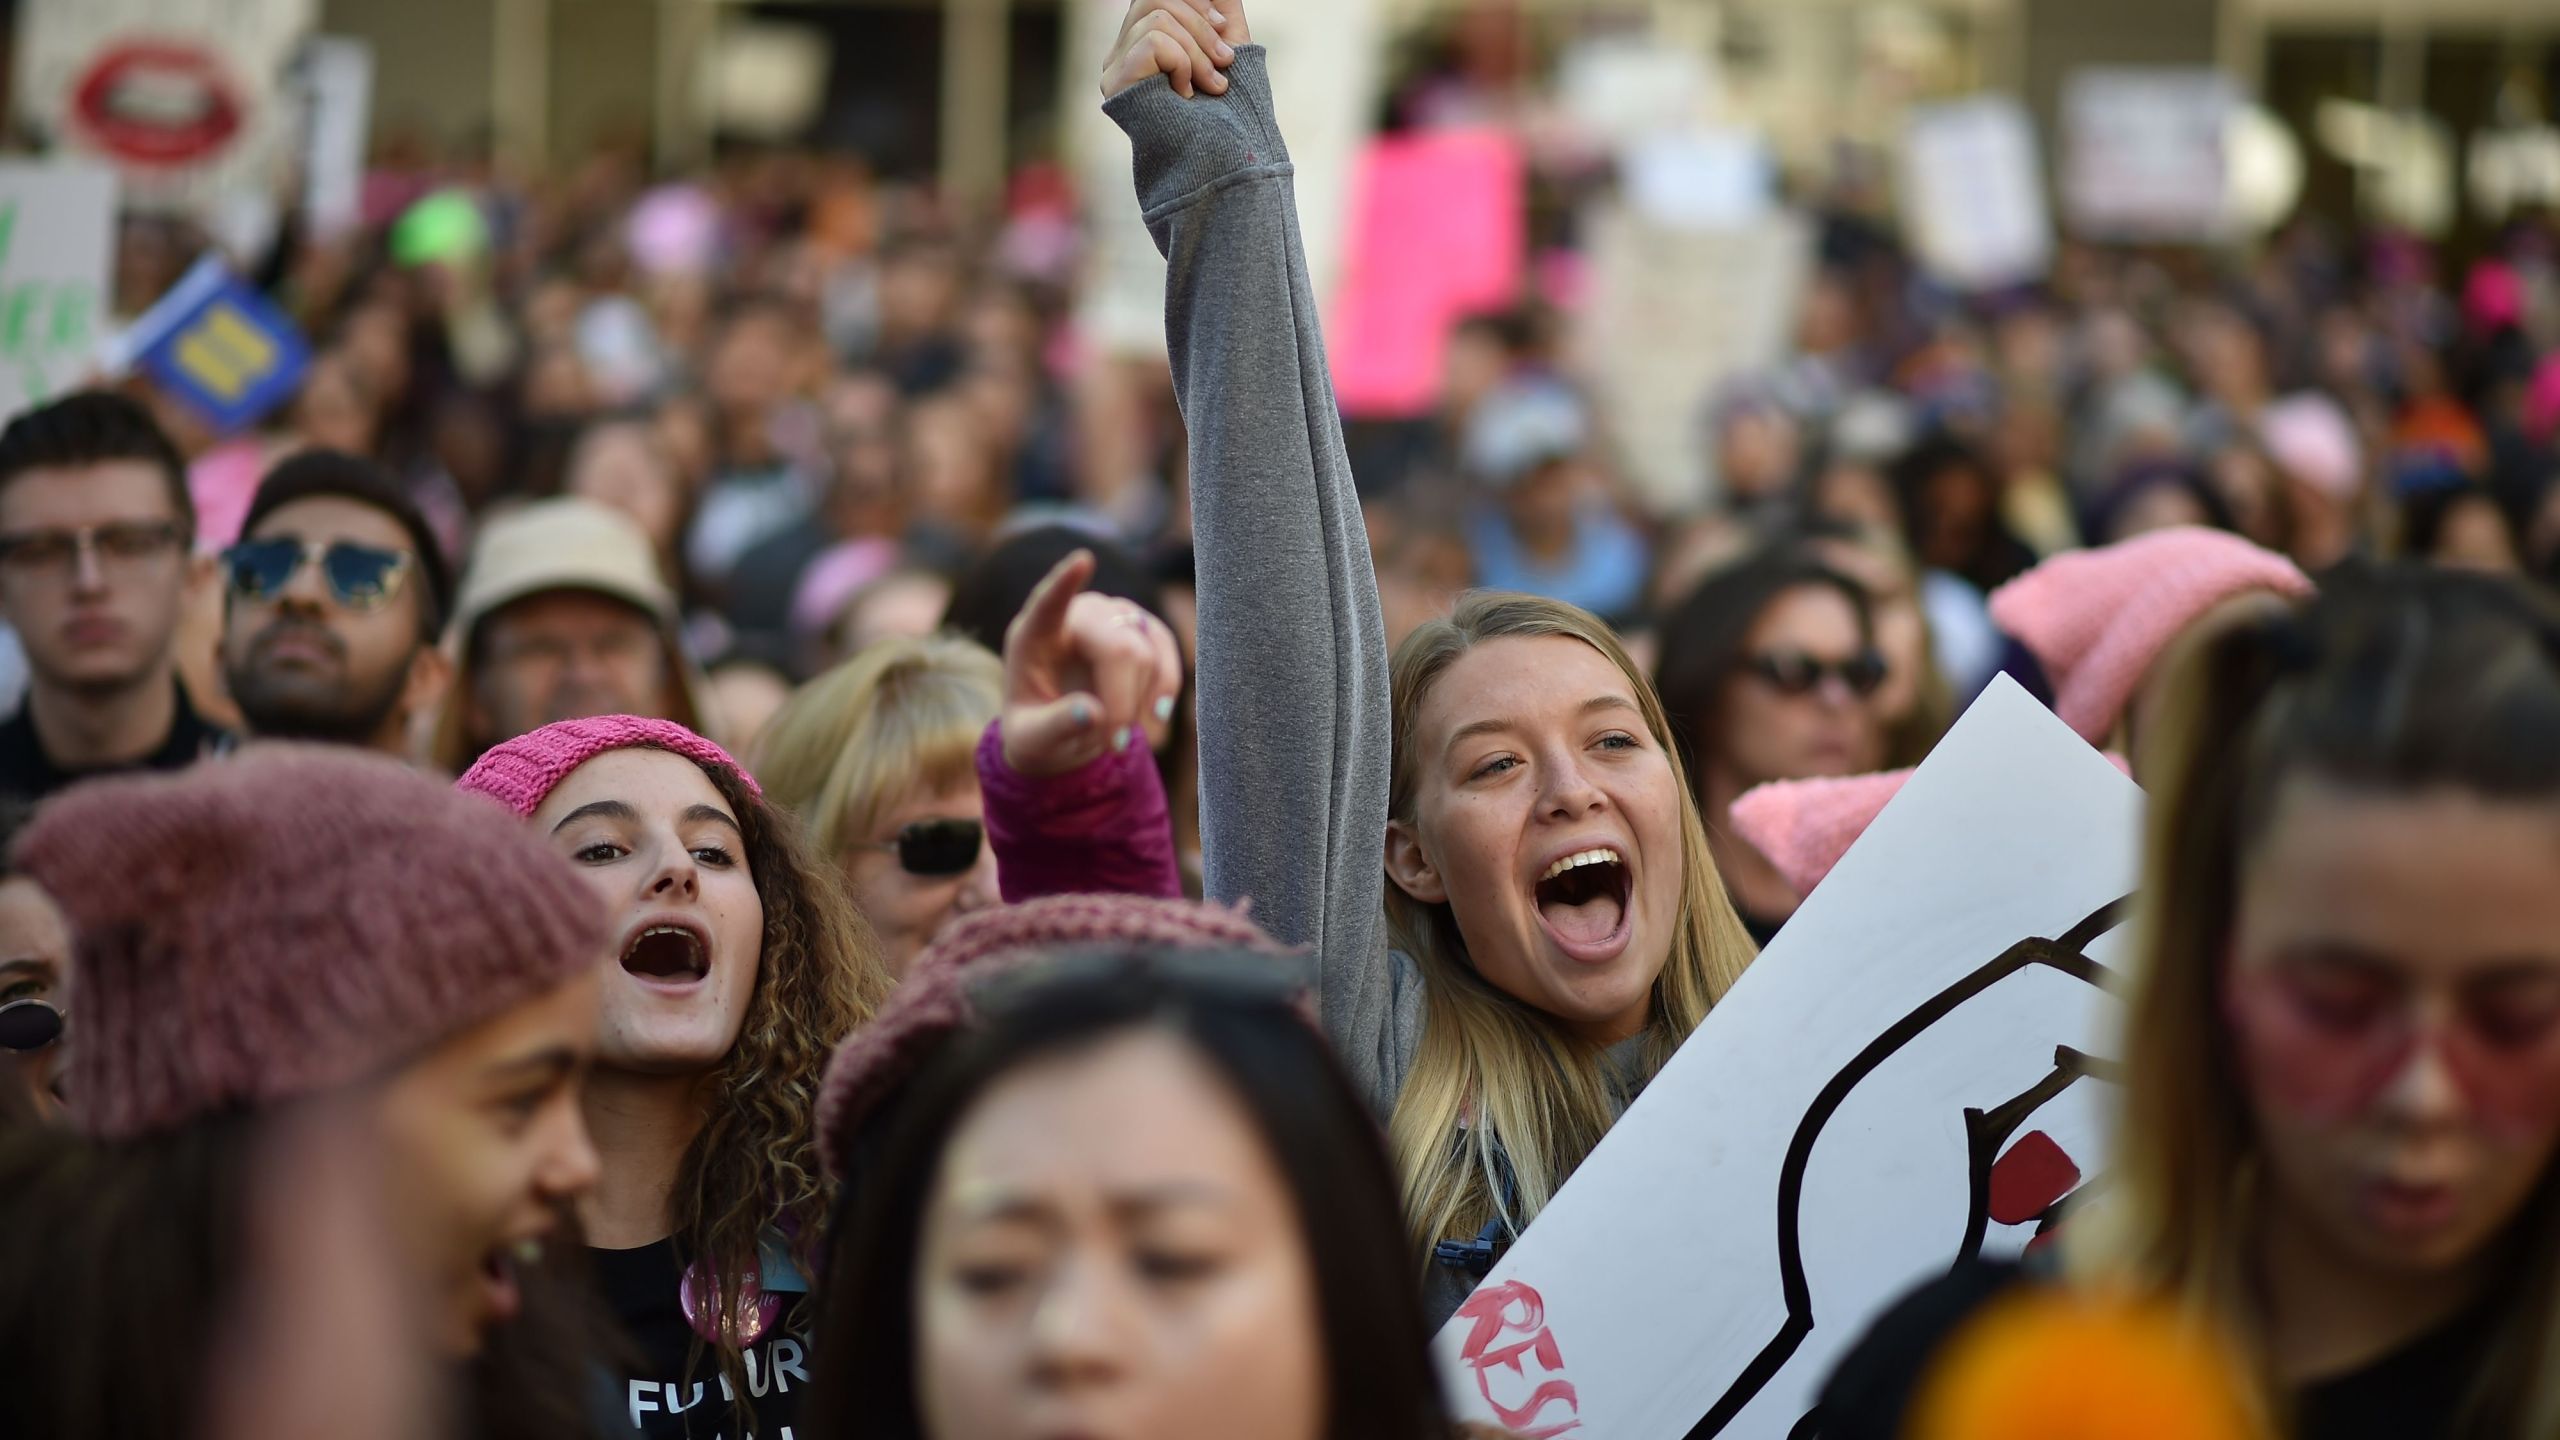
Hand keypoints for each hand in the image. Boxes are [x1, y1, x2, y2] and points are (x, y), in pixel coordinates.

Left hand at [1000, 549, 1183, 777]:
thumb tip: (1094, 713)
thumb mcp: (1032, 740)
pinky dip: (1164, 693)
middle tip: (1114, 746)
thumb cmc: (1036, 731)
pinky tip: (1152, 719)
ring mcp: (1114, 617)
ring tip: (1119, 740)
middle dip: (1123, 702)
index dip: (1066, 583)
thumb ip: (1055, 726)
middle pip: (1118, 647)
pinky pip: (1168, 656)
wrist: (1061, 732)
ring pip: (1147, 655)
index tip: (1083, 560)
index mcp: (1034, 634)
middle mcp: (1077, 615)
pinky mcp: (1144, 630)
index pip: (1048, 603)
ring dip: (1140, 705)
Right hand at [1101, 0, 1250, 100]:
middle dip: (1202, 27)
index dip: (1192, 2)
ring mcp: (1114, 67)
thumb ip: (1219, 11)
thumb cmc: (1229, 113)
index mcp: (1144, 42)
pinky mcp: (1116, 81)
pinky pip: (1153, 40)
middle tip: (1225, 61)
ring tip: (1213, 85)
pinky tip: (1187, 94)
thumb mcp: (1229, 48)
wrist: (1223, 159)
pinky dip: (1183, 63)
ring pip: (1158, 17)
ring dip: (1197, 51)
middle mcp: (1122, 52)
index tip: (1223, 27)